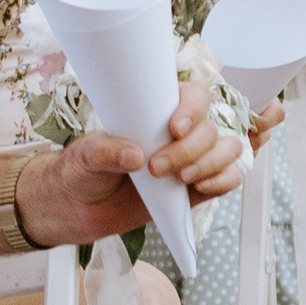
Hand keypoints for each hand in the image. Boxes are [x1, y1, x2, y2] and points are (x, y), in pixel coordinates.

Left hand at [16, 76, 244, 242]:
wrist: (77, 208)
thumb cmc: (81, 170)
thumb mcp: (85, 155)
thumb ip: (105, 151)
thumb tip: (134, 155)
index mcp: (159, 111)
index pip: (195, 96)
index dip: (193, 109)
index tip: (174, 128)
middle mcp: (182, 132)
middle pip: (210, 128)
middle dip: (189, 149)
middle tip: (157, 168)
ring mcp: (192, 160)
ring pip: (227, 149)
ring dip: (210, 164)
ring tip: (181, 179)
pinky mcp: (195, 189)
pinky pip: (229, 178)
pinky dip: (223, 181)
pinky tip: (201, 188)